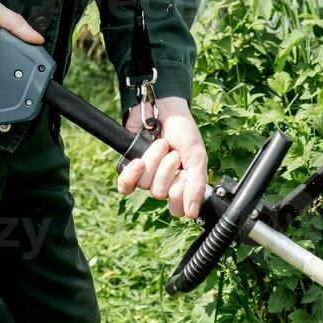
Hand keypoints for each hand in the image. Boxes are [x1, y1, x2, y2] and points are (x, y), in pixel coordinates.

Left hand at [117, 97, 208, 220]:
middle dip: (167, 168)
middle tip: (173, 153)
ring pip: (145, 184)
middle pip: (159, 194)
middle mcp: (164, 184)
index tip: (185, 174)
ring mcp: (146, 177)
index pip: (177, 208)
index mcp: (182, 186)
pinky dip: (131, 174)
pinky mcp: (130, 168)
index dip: (179, 193)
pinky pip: (125, 186)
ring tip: (161, 144)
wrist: (163, 108)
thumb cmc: (184, 132)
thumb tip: (193, 213)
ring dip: (154, 159)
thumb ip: (197, 186)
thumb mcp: (197, 157)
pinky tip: (139, 162)